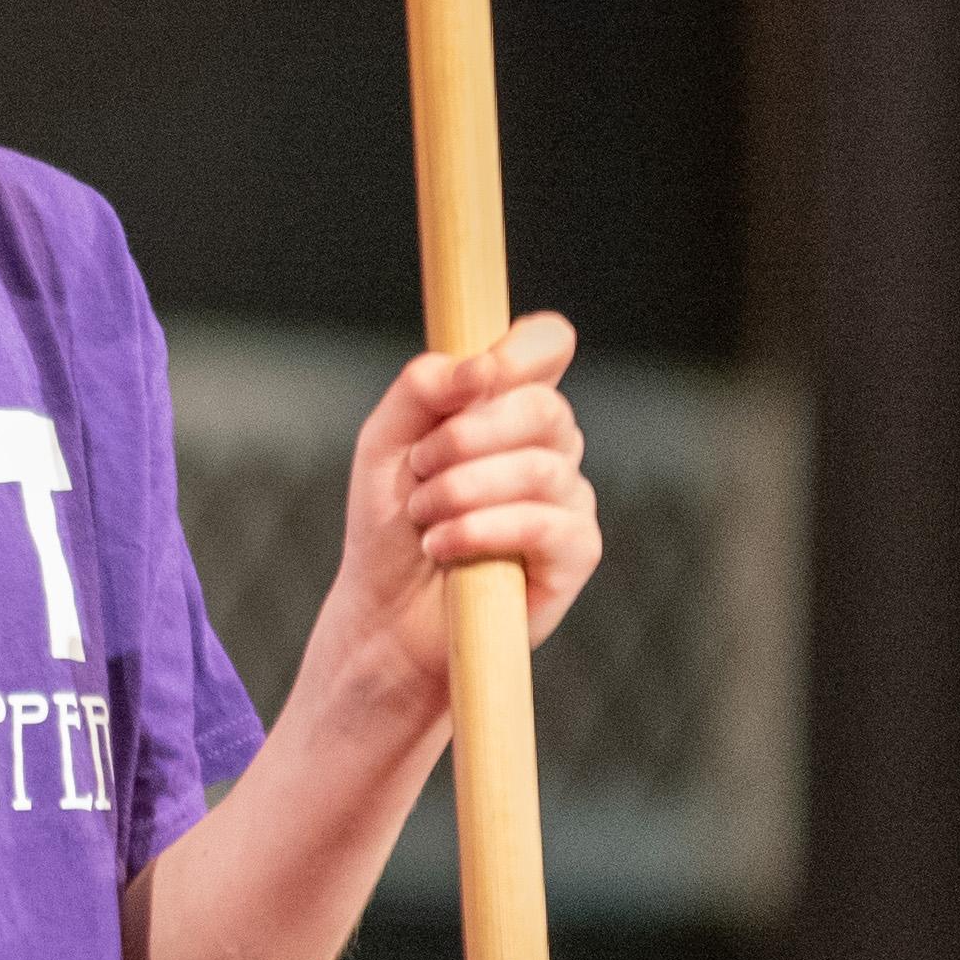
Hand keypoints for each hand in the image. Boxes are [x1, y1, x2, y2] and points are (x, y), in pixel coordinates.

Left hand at [305, 314, 603, 723]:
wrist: (385, 613)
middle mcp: (548, 445)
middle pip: (544, 406)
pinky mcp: (575, 553)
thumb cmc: (390, 524)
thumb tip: (478, 367)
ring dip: (463, 490)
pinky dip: (483, 530)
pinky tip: (443, 546)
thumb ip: (422, 388)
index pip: (548, 345)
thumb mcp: (385, 442)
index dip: (523, 349)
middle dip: (467, 437)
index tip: (479, 374)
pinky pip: (547, 523)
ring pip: (542, 467)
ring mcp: (568, 498)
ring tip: (422, 516)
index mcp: (508, 405)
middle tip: (418, 470)